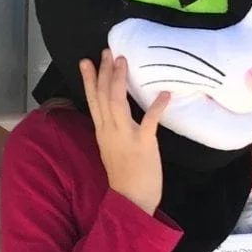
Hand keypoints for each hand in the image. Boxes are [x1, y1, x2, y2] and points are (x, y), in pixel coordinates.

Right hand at [81, 51, 169, 216]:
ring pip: (117, 104)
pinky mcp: (143, 144)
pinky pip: (149, 122)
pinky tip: (165, 93)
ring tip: (122, 61)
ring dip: (119, 81)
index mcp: (102, 132)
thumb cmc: (124, 177)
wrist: (130, 200)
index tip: (87, 61)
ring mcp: (125, 137)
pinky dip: (157, 106)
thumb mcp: (112, 149)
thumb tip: (116, 114)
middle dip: (103, 73)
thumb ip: (113, 130)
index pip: (93, 101)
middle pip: (103, 97)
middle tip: (106, 51)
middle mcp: (109, 131)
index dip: (90, 80)